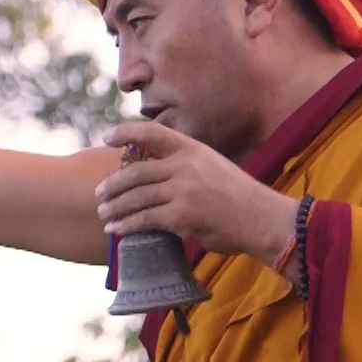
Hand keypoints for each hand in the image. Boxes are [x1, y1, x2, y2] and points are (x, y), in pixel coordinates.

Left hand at [95, 121, 295, 262]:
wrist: (262, 219)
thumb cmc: (238, 197)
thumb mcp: (213, 167)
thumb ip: (186, 166)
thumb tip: (155, 173)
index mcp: (193, 149)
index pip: (153, 132)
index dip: (126, 132)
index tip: (107, 137)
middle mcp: (186, 166)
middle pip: (136, 172)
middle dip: (113, 184)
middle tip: (99, 193)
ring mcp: (183, 190)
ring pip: (136, 197)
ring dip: (115, 206)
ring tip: (103, 213)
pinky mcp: (182, 216)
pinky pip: (145, 219)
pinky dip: (126, 225)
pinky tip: (115, 230)